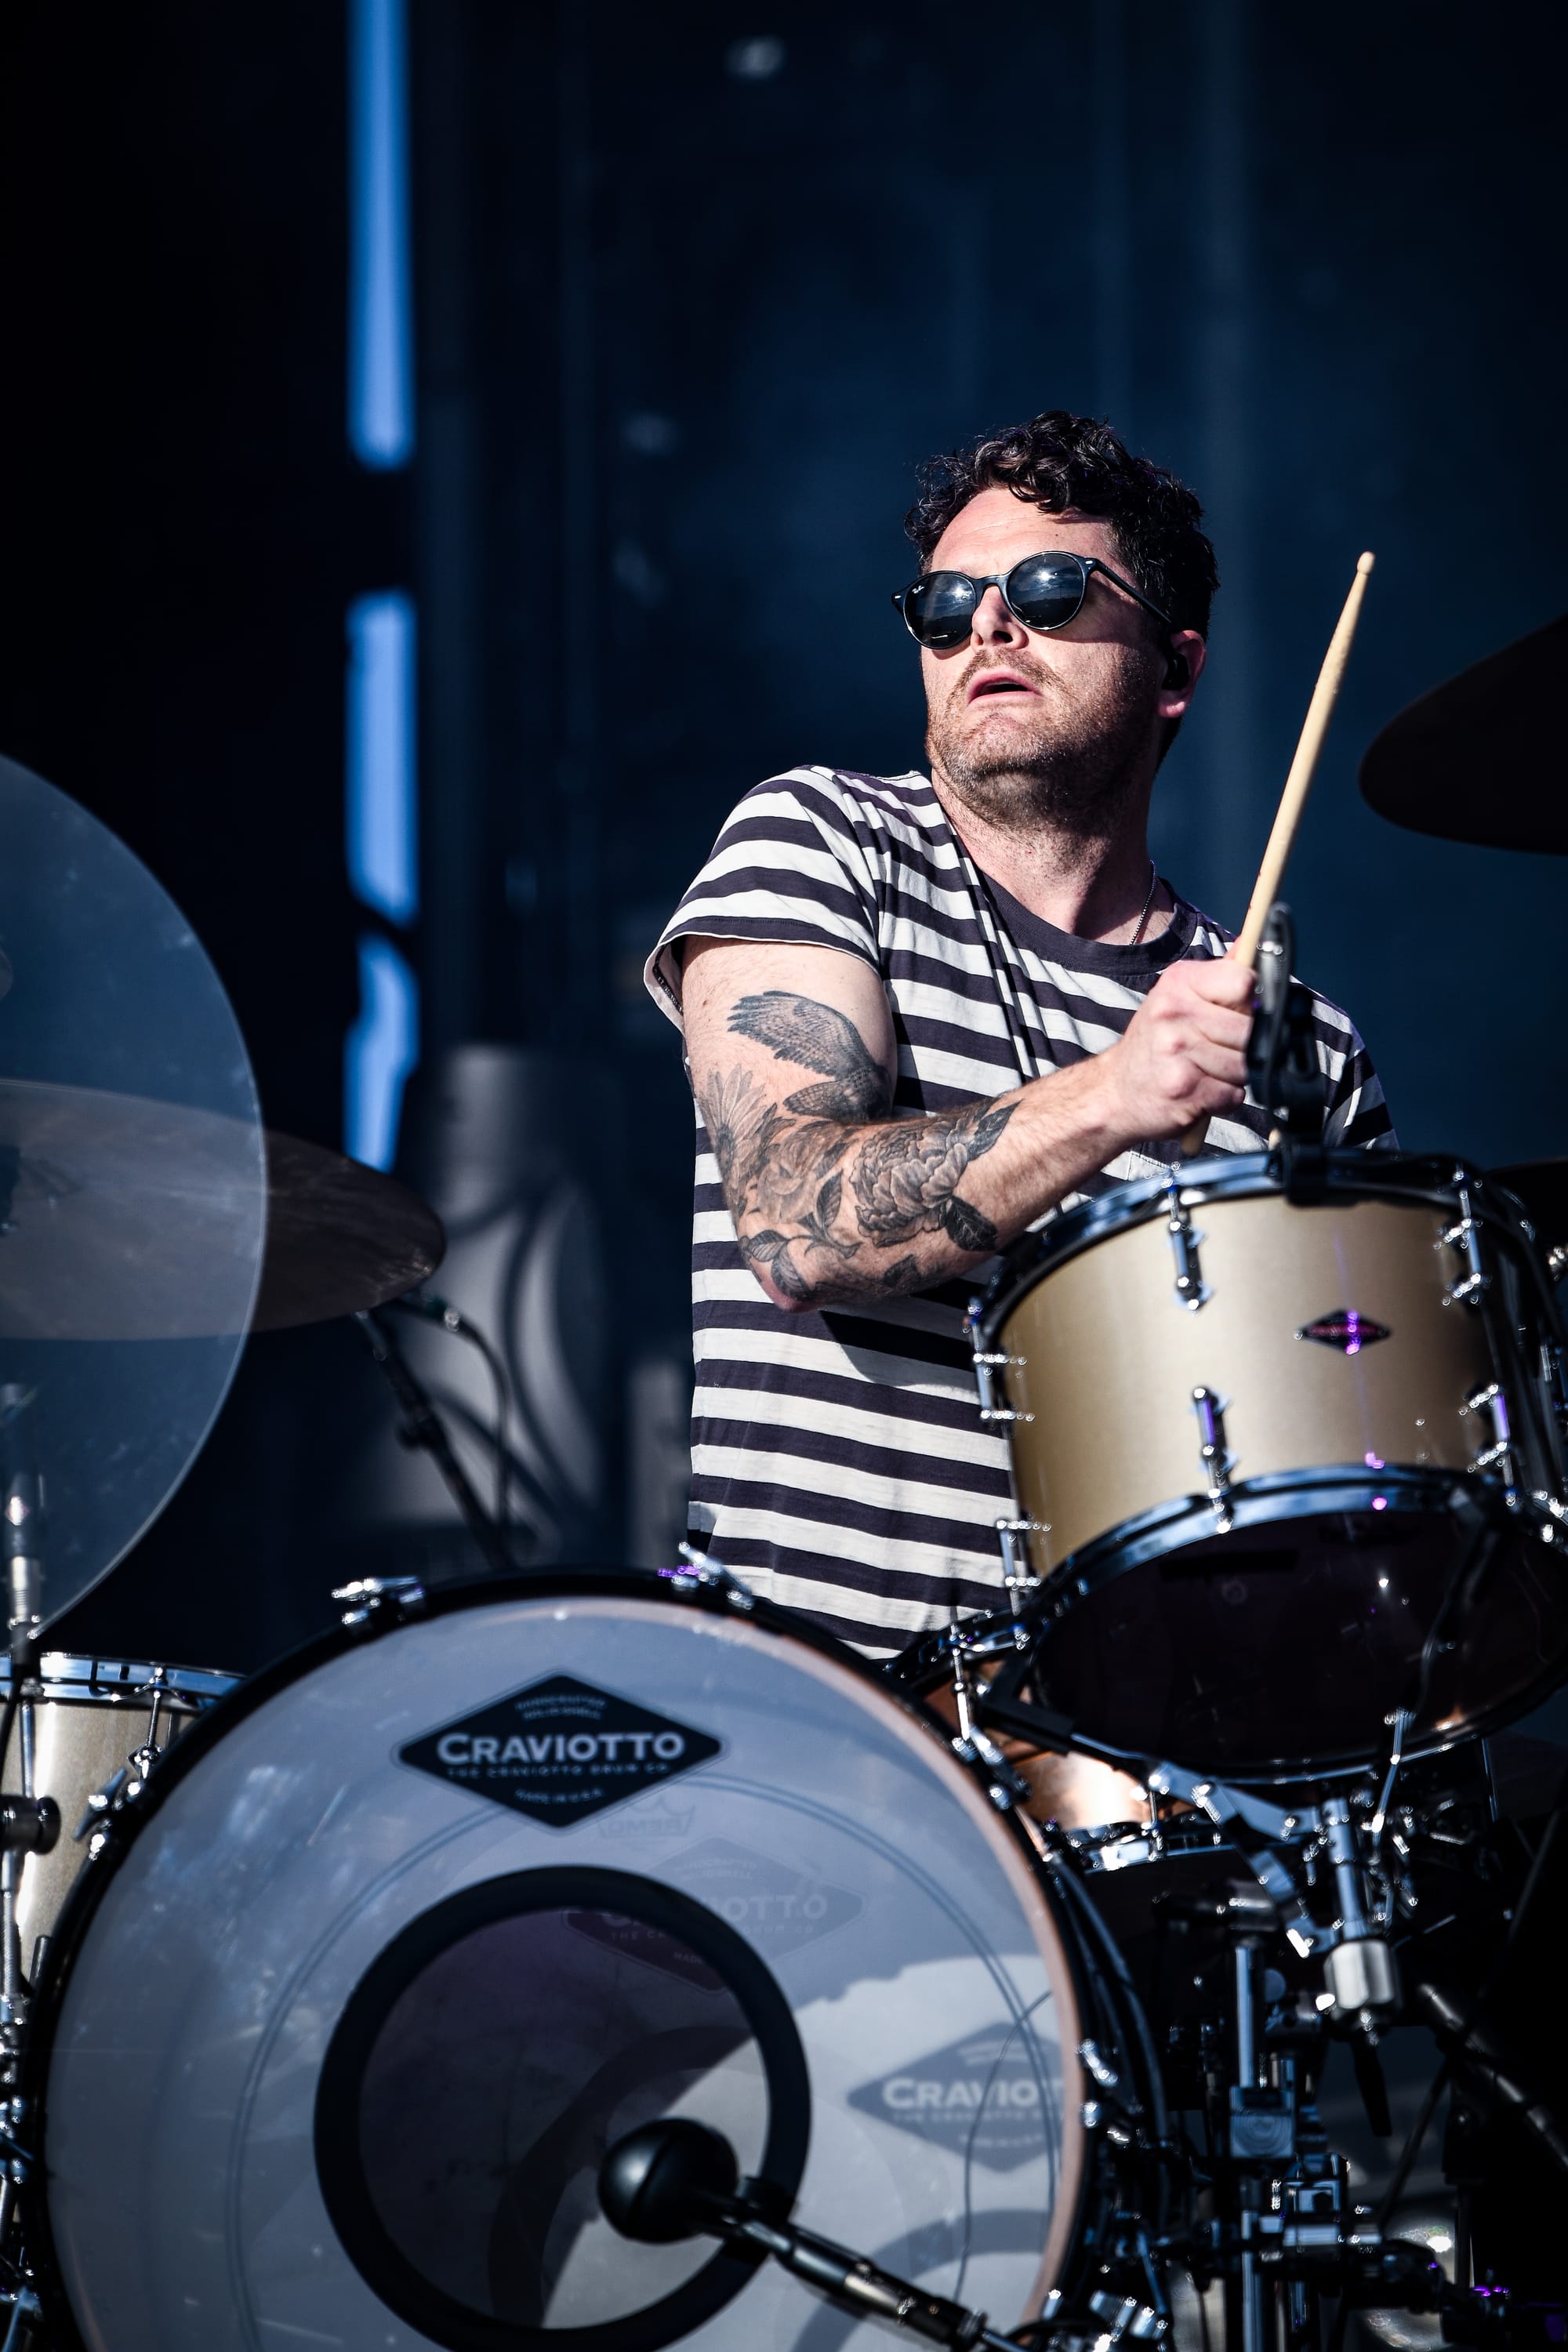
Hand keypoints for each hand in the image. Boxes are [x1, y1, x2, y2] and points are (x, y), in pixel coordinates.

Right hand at [1096, 956, 1253, 1144]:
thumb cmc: (1154, 1042)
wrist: (1116, 1089)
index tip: (1238, 1012)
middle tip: (1219, 1049)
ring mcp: (1178, 1051)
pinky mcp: (1185, 1088)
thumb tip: (1252, 942)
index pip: (1243, 982)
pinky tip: (1203, 1090)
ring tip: (1209, 1070)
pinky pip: (1233, 1094)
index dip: (1250, 1002)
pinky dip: (1225, 1098)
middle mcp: (1175, 1012)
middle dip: (1245, 1045)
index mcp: (1179, 982)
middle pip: (1249, 1029)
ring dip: (1235, 1075)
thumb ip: (1219, 974)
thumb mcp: (1178, 996)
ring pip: (1245, 1065)